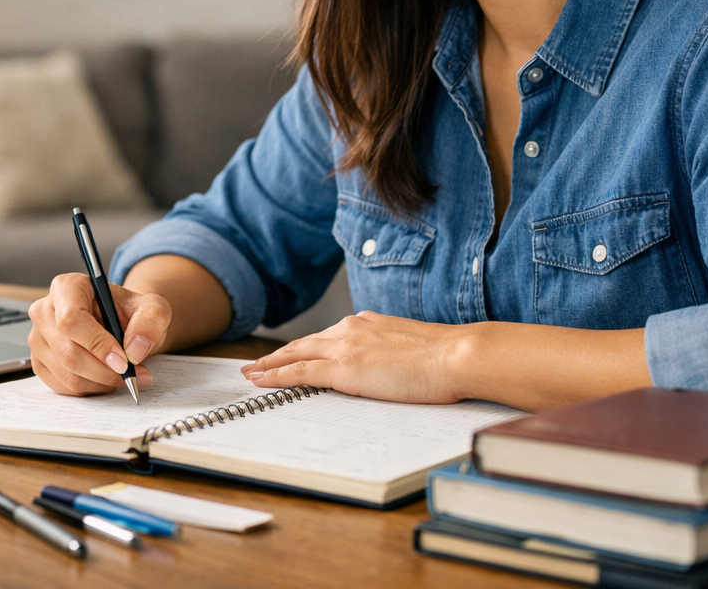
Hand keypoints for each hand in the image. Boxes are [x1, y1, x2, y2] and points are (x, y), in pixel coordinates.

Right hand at [28, 272, 171, 395]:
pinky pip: (63, 387)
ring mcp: (38, 339)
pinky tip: (105, 378)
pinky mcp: (40, 362)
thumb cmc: (131, 313)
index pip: (71, 319)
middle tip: (131, 374)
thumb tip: (135, 349)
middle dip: (104, 371)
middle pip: (68, 352)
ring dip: (100, 382)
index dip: (97, 344)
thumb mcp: (153, 308)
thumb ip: (151, 322)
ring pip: (66, 374)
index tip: (124, 360)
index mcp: (68, 287)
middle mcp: (45, 311)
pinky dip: (90, 389)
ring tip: (123, 375)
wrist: (122, 325)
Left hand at [240, 311, 473, 402]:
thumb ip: (390, 353)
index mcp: (367, 324)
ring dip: (269, 365)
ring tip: (250, 374)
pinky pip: (299, 372)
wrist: (456, 355)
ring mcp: (345, 347)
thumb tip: (385, 368)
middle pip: (304, 343)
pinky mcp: (343, 368)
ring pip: (295, 354)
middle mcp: (351, 329)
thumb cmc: (446, 358)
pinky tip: (260, 381)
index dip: (305, 348)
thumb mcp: (411, 349)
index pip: (327, 338)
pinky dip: (275, 376)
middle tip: (256, 364)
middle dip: (278, 354)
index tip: (291, 354)